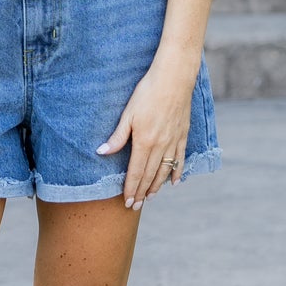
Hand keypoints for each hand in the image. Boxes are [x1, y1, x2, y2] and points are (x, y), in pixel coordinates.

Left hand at [96, 59, 194, 209]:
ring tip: (150, 197)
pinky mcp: (183, 136)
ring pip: (165, 170)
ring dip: (157, 186)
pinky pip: (180, 159)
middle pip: (150, 175)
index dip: (131, 188)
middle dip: (142, 192)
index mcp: (144, 141)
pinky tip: (173, 182)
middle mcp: (160, 146)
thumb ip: (117, 136)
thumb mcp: (128, 114)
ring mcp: (174, 142)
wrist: (174, 79)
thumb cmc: (147, 92)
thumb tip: (102, 152)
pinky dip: (176, 172)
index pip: (136, 172)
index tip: (127, 202)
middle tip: (136, 206)